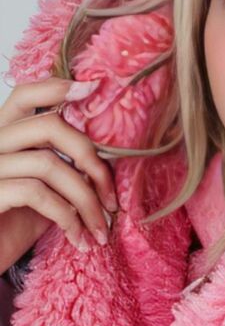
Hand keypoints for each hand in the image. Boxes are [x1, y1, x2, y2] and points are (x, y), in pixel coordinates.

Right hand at [0, 75, 117, 270]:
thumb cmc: (13, 227)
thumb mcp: (45, 192)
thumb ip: (64, 166)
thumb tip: (110, 156)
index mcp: (4, 136)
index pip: (24, 94)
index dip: (57, 87)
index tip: (92, 90)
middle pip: (49, 126)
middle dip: (92, 160)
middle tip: (112, 198)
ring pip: (49, 163)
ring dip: (86, 200)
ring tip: (101, 228)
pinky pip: (36, 192)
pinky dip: (67, 216)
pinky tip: (78, 238)